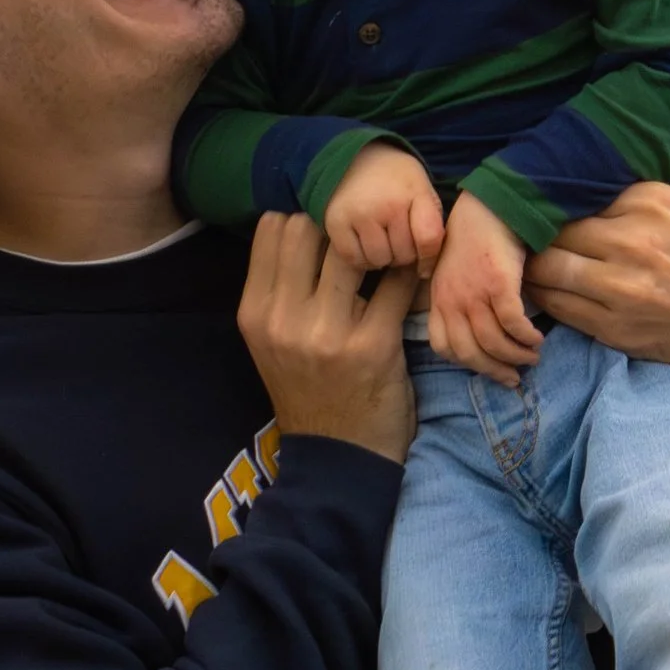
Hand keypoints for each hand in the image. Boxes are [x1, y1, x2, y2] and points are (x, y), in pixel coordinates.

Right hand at [238, 211, 416, 462]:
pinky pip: (396, 284)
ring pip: (350, 248)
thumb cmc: (309, 389)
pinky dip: (409, 271)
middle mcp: (284, 319)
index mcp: (255, 313)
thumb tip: (303, 221)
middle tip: (361, 223)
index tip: (328, 215)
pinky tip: (414, 270)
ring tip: (389, 240)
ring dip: (375, 239)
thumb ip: (281, 287)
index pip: (272, 227)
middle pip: (306, 227)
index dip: (302, 212)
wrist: (338, 457)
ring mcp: (327, 333)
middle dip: (336, 218)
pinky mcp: (374, 345)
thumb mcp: (272, 341)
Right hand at [323, 145, 444, 274]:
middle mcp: (386, 204)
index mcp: (414, 192)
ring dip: (382, 257)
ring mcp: (359, 213)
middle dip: (404, 253)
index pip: (428, 239)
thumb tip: (426, 270)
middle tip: (397, 238)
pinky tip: (364, 243)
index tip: (425, 262)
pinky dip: (361, 258)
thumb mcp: (423, 189)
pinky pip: (354, 259)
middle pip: (403, 255)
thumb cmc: (396, 179)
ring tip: (381, 239)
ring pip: (379, 260)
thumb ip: (432, 223)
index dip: (429, 258)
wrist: (356, 156)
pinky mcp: (335, 222)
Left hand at [427, 191, 542, 387]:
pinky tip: (536, 338)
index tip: (486, 367)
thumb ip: (455, 298)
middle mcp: (453, 300)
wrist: (489, 206)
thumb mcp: (451, 272)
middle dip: (493, 370)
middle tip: (514, 378)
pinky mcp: (499, 284)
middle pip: (470, 352)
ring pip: (493, 343)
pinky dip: (526, 337)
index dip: (467, 362)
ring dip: (515, 357)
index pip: (444, 346)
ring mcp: (474, 293)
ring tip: (532, 357)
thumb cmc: (473, 238)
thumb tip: (473, 327)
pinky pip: (513, 324)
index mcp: (439, 298)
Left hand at [522, 181, 669, 396]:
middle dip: (534, 238)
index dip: (551, 206)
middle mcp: (637, 240)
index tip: (533, 210)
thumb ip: (627, 204)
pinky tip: (546, 295)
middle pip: (556, 232)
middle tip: (519, 242)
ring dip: (534, 271)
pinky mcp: (621, 328)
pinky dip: (547, 301)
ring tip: (526, 269)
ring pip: (549, 271)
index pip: (575, 196)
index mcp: (651, 201)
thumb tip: (565, 194)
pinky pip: (562, 309)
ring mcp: (627, 288)